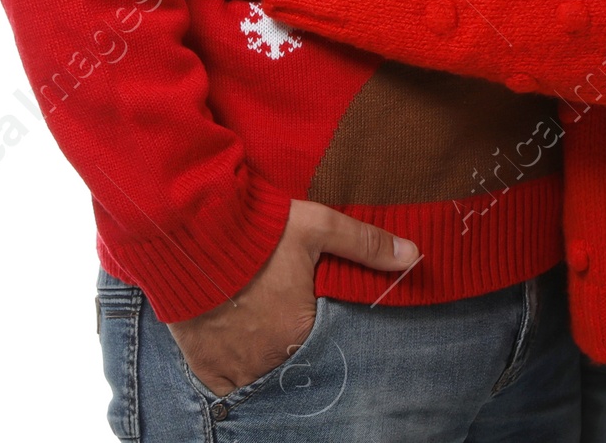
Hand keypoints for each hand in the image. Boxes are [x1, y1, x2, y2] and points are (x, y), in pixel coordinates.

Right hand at [168, 198, 417, 394]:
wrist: (191, 231)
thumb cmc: (258, 229)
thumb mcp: (318, 226)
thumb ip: (365, 243)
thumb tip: (414, 254)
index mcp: (299, 332)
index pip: (323, 342)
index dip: (316, 324)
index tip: (308, 309)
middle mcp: (268, 359)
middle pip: (288, 356)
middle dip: (288, 339)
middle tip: (281, 313)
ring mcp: (233, 368)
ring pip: (257, 370)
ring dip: (260, 351)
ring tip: (259, 322)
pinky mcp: (203, 365)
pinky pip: (223, 379)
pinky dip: (230, 363)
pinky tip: (234, 337)